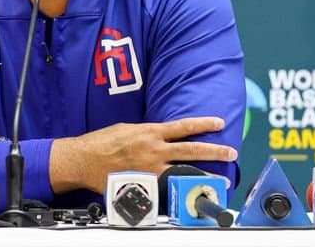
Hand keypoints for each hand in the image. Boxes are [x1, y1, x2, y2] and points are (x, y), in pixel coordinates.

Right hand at [49, 117, 235, 193]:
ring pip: (184, 171)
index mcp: (149, 132)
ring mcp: (150, 169)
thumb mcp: (127, 129)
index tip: (219, 122)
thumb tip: (160, 135)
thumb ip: (147, 133)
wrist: (83, 159)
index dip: (203, 123)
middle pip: (191, 149)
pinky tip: (192, 192)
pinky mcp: (145, 184)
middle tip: (231, 152)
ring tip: (222, 178)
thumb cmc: (101, 142)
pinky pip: (167, 187)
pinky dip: (180, 189)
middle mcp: (153, 150)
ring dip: (205, 175)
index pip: (183, 126)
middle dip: (214, 151)